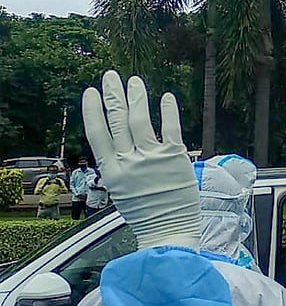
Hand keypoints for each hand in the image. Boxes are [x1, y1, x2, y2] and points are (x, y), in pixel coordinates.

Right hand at [82, 70, 199, 249]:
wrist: (169, 229)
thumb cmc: (146, 212)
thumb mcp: (121, 189)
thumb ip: (120, 164)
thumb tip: (119, 142)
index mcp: (111, 171)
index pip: (97, 134)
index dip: (93, 110)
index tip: (91, 92)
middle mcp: (129, 162)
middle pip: (117, 121)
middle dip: (113, 95)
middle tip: (111, 76)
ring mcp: (152, 158)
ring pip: (140, 120)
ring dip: (136, 97)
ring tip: (134, 81)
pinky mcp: (175, 157)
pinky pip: (170, 128)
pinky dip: (167, 110)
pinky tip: (165, 97)